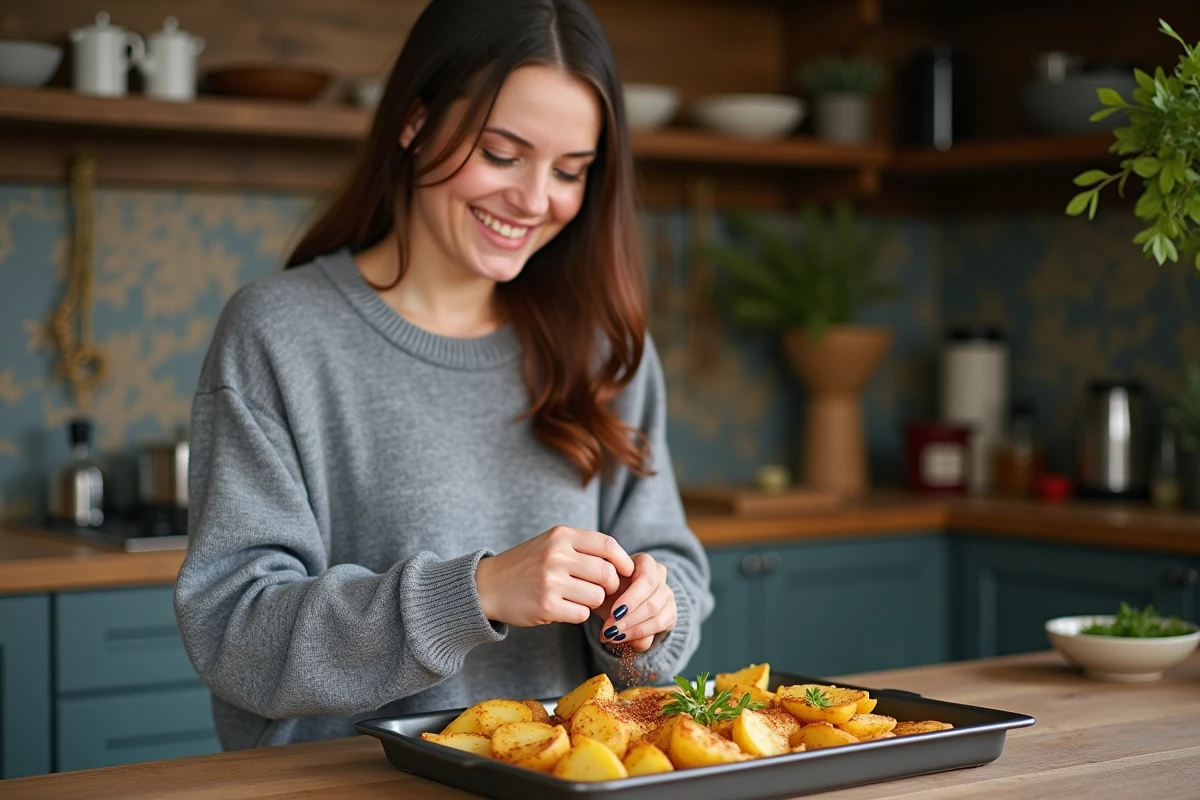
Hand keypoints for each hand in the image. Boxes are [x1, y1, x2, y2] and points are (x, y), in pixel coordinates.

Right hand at [475, 526, 634, 626]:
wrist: (487, 585)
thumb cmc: (527, 565)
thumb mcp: (552, 544)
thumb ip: (583, 549)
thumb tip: (623, 564)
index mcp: (561, 536)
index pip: (608, 545)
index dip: (623, 561)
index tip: (627, 571)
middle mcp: (557, 555)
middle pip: (608, 574)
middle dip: (611, 586)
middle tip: (601, 590)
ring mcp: (551, 580)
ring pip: (597, 597)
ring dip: (592, 602)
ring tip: (576, 598)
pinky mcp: (546, 605)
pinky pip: (581, 614)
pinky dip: (578, 614)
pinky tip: (563, 608)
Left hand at [595, 553, 675, 652]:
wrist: (619, 599)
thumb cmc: (608, 588)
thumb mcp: (603, 587)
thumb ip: (607, 595)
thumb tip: (614, 617)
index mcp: (645, 562)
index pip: (646, 580)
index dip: (631, 599)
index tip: (613, 613)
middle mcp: (661, 576)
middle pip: (652, 602)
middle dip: (629, 619)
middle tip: (609, 630)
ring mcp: (668, 594)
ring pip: (656, 618)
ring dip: (632, 630)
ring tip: (611, 636)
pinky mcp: (671, 613)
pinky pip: (658, 628)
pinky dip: (638, 637)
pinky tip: (621, 639)